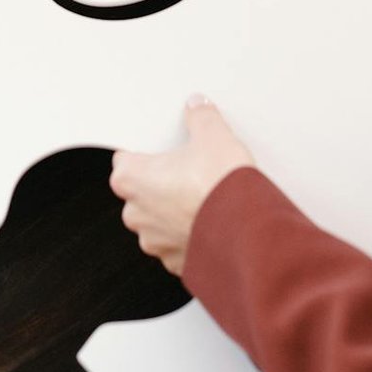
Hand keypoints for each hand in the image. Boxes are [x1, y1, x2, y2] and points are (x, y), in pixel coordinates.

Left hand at [109, 95, 253, 277]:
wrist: (248, 231)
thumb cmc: (221, 187)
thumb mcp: (213, 135)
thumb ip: (201, 117)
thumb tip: (197, 108)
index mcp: (131, 179)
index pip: (124, 160)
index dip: (145, 154)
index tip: (161, 151)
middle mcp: (136, 214)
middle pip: (140, 192)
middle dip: (161, 184)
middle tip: (189, 172)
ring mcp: (155, 242)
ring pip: (158, 221)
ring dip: (174, 212)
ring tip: (203, 198)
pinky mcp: (175, 262)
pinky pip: (177, 243)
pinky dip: (190, 234)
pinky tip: (210, 222)